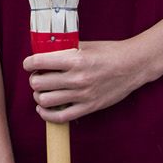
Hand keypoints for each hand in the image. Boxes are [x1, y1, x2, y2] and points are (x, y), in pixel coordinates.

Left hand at [23, 40, 149, 122]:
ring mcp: (83, 95)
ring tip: (42, 91)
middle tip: (38, 77)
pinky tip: (43, 108)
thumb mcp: (85, 45)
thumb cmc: (109, 52)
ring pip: (46, 100)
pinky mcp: (89, 107)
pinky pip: (61, 117)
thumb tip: (43, 51)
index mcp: (75, 59)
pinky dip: (47, 114)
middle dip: (34, 80)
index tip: (28, 64)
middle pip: (38, 83)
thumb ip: (64, 48)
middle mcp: (77, 78)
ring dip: (39, 95)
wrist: (133, 66)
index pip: (39, 62)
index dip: (28, 63)